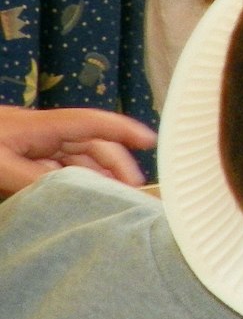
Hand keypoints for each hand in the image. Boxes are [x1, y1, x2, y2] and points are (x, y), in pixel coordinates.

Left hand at [0, 106, 155, 195]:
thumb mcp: (0, 165)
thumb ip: (35, 179)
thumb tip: (73, 192)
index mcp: (40, 127)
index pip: (93, 124)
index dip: (125, 130)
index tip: (151, 141)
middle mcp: (41, 132)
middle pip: (90, 143)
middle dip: (116, 162)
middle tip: (133, 188)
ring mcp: (29, 144)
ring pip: (75, 158)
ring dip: (96, 174)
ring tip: (113, 195)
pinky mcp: (17, 156)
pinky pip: (54, 168)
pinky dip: (73, 180)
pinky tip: (81, 194)